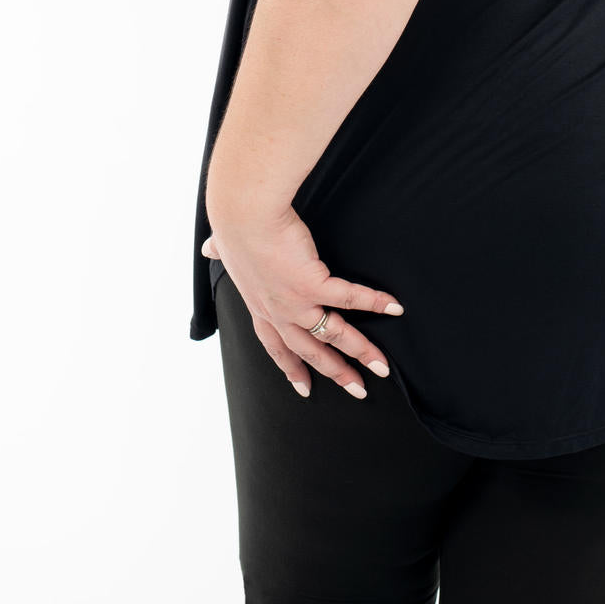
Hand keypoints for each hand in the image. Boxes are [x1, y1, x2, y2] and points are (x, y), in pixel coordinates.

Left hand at [202, 207, 404, 398]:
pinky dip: (375, 303)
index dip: (291, 368)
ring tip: (381, 367)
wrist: (244, 215)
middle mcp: (278, 312)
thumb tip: (210, 247)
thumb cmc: (234, 226)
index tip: (303, 388)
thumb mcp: (225, 247)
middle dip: (335, 373)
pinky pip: (350, 298)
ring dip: (361, 352)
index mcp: (259, 305)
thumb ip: (221, 252)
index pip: (275, 346)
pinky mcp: (313, 283)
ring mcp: (296, 302)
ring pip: (334, 335)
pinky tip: (395, 308)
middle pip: (311, 351)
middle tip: (357, 390)